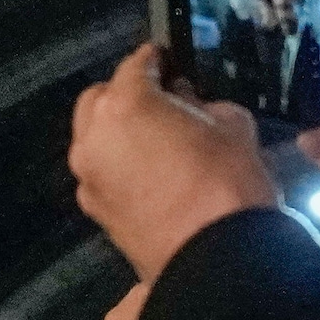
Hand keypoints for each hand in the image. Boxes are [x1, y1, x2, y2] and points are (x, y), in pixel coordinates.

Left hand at [71, 47, 279, 313]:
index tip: (169, 59)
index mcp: (125, 105)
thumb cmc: (227, 183)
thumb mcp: (231, 123)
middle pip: (99, 100)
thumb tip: (187, 101)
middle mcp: (94, 138)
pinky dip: (119, 165)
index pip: (135, 65)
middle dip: (125, 93)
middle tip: (161, 98)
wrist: (216, 260)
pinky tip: (151, 172)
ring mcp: (89, 179)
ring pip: (95, 139)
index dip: (156, 59)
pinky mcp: (96, 213)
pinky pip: (103, 174)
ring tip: (157, 137)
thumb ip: (202, 103)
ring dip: (119, 131)